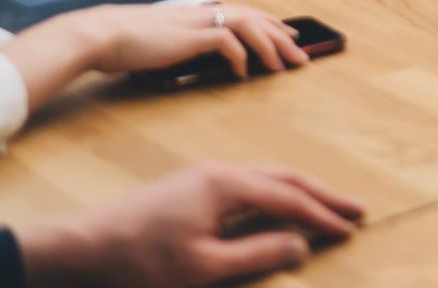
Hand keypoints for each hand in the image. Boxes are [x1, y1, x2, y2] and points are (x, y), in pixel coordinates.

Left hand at [17, 162, 362, 287]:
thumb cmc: (141, 260)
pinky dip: (274, 192)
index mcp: (227, 185)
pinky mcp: (192, 186)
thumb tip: (300, 245)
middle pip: (284, 176)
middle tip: (354, 208)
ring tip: (325, 205)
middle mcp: (220, 171)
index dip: (322, 215)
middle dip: (321, 192)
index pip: (289, 198)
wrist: (83, 246)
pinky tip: (277, 206)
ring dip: (299, 190)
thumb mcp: (203, 266)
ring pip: (266, 176)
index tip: (350, 229)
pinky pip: (247, 182)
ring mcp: (204, 175)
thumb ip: (256, 253)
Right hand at [76, 0, 312, 80]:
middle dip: (281, 36)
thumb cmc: (123, 41)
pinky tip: (245, 73)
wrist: (100, 34)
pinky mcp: (189, 36)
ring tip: (283, 66)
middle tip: (301, 55)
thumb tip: (190, 53)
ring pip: (248, 26)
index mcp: (196, 15)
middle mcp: (201, 14)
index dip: (268, 24)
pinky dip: (241, 56)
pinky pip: (226, 41)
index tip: (287, 36)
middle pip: (254, 18)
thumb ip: (179, 43)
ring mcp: (196, 23)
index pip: (243, 14)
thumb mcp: (159, 41)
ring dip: (270, 46)